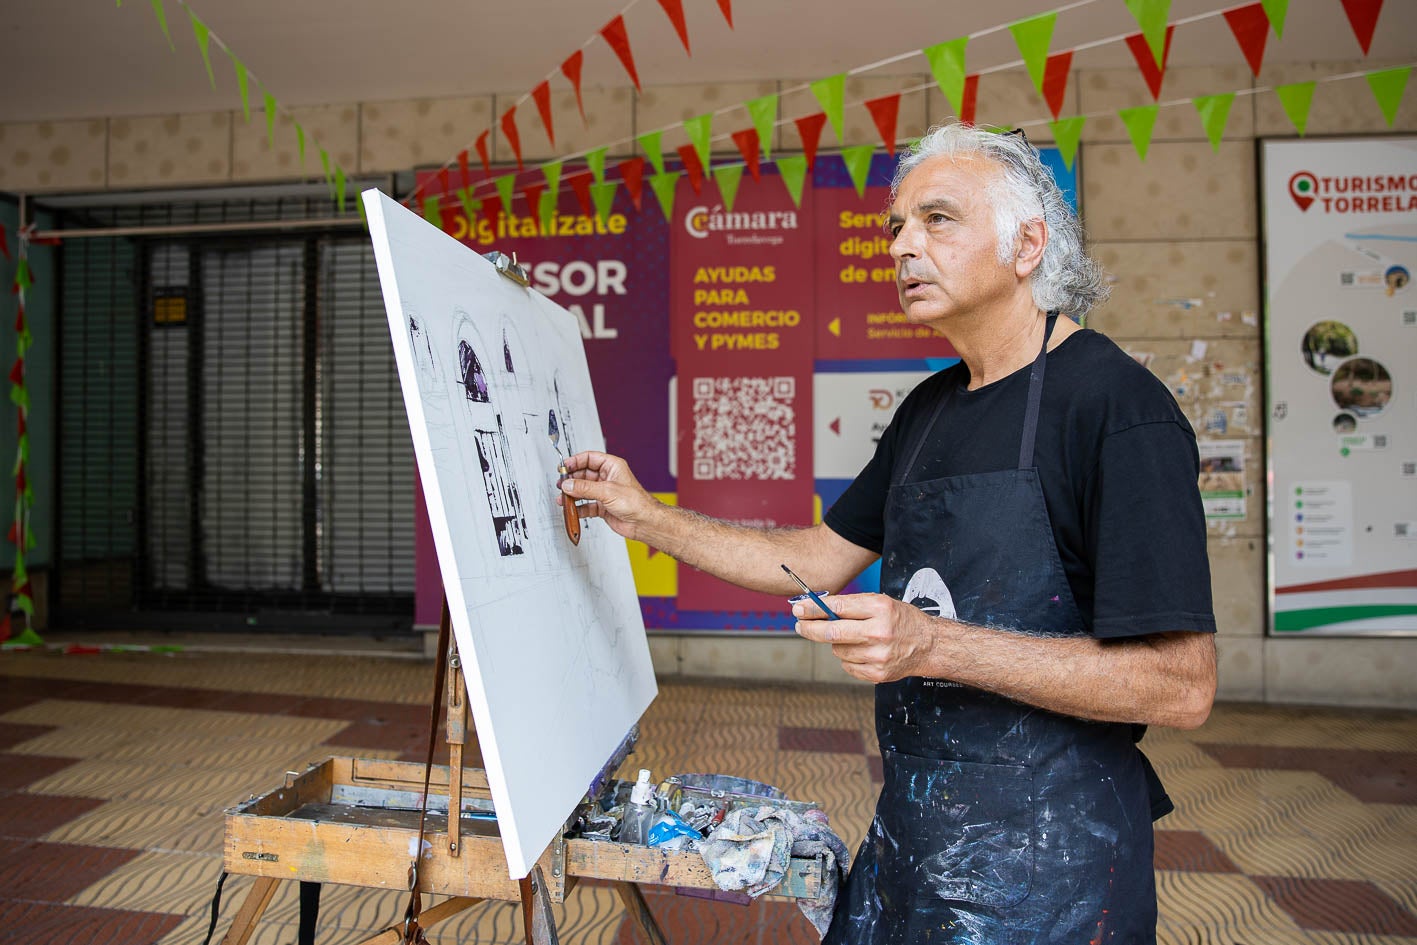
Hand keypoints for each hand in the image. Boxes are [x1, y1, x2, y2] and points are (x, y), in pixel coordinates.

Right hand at [557, 450, 661, 542]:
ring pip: (583, 491)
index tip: (563, 467)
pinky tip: (573, 510)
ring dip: (572, 495)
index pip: (589, 458)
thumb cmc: (636, 502)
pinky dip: (578, 508)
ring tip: (563, 499)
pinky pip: (586, 505)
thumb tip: (568, 484)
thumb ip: (585, 488)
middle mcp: (607, 478)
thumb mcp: (607, 491)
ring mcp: (604, 493)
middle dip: (571, 480)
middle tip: (561, 485)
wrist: (644, 522)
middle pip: (583, 475)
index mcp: (612, 466)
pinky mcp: (602, 506)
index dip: (575, 461)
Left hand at [792, 592, 939, 683]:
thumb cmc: (901, 620)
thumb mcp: (881, 603)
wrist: (929, 646)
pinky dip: (848, 658)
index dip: (814, 608)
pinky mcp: (877, 673)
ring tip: (855, 639)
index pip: (838, 607)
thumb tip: (816, 609)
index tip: (798, 609)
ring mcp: (878, 655)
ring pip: (837, 650)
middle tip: (799, 625)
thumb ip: (852, 606)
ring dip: (837, 644)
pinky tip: (863, 652)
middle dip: (810, 629)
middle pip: (832, 632)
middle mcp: (880, 632)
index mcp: (880, 608)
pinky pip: (847, 666)